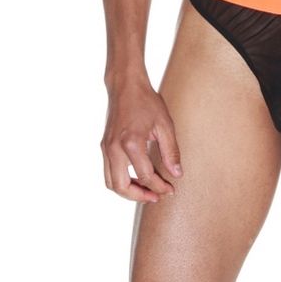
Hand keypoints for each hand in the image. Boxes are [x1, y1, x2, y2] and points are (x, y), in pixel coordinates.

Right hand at [101, 78, 182, 202]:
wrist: (125, 85)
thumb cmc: (147, 101)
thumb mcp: (165, 124)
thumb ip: (171, 152)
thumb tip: (176, 175)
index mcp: (131, 143)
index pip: (145, 176)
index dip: (160, 186)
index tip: (171, 189)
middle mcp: (114, 148)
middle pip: (122, 187)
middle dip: (140, 196)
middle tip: (156, 196)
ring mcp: (106, 148)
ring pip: (111, 183)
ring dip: (128, 191)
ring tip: (146, 191)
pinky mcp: (104, 146)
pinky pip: (108, 172)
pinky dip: (121, 180)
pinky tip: (136, 177)